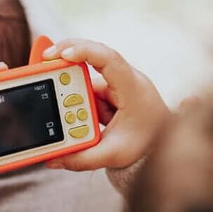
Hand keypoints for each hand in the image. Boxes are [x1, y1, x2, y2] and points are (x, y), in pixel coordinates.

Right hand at [44, 39, 169, 171]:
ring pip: (88, 79)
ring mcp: (120, 84)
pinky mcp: (113, 91)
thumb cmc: (148, 147)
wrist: (167, 147)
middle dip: (67, 65)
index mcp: (133, 88)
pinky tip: (94, 122)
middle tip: (45, 66)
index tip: (60, 54)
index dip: (83, 51)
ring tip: (90, 121)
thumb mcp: (113, 154)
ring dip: (78, 97)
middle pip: (93, 59)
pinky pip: (91, 91)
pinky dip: (84, 104)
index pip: (108, 59)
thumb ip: (82, 158)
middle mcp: (127, 79)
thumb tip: (54, 159)